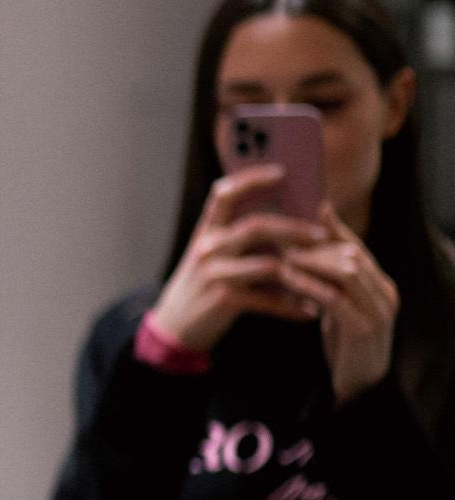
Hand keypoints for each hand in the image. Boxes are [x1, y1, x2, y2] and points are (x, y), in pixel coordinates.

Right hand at [151, 167, 328, 351]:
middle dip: (294, 228)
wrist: (173, 326)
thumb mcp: (211, 256)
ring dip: (302, 267)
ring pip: (267, 263)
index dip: (251, 179)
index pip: (225, 194)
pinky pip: (267, 299)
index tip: (281, 172)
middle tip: (322, 233)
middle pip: (256, 227)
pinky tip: (309, 310)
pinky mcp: (223, 300)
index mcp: (207, 232)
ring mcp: (214, 274)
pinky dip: (291, 306)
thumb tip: (287, 220)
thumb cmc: (202, 287)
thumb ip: (237, 238)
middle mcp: (208, 248)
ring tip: (325, 271)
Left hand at [272, 207, 400, 404]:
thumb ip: (329, 283)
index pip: (357, 247)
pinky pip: (336, 298)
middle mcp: (385, 293)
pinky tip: (287, 278)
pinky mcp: (364, 329)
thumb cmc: (344, 345)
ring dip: (312, 261)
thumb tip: (303, 254)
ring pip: (347, 271)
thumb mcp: (338, 308)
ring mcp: (379, 310)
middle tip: (283, 235)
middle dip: (316, 244)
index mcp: (380, 285)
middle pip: (352, 254)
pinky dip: (311, 284)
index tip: (310, 208)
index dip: (334, 228)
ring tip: (281, 255)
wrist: (357, 387)